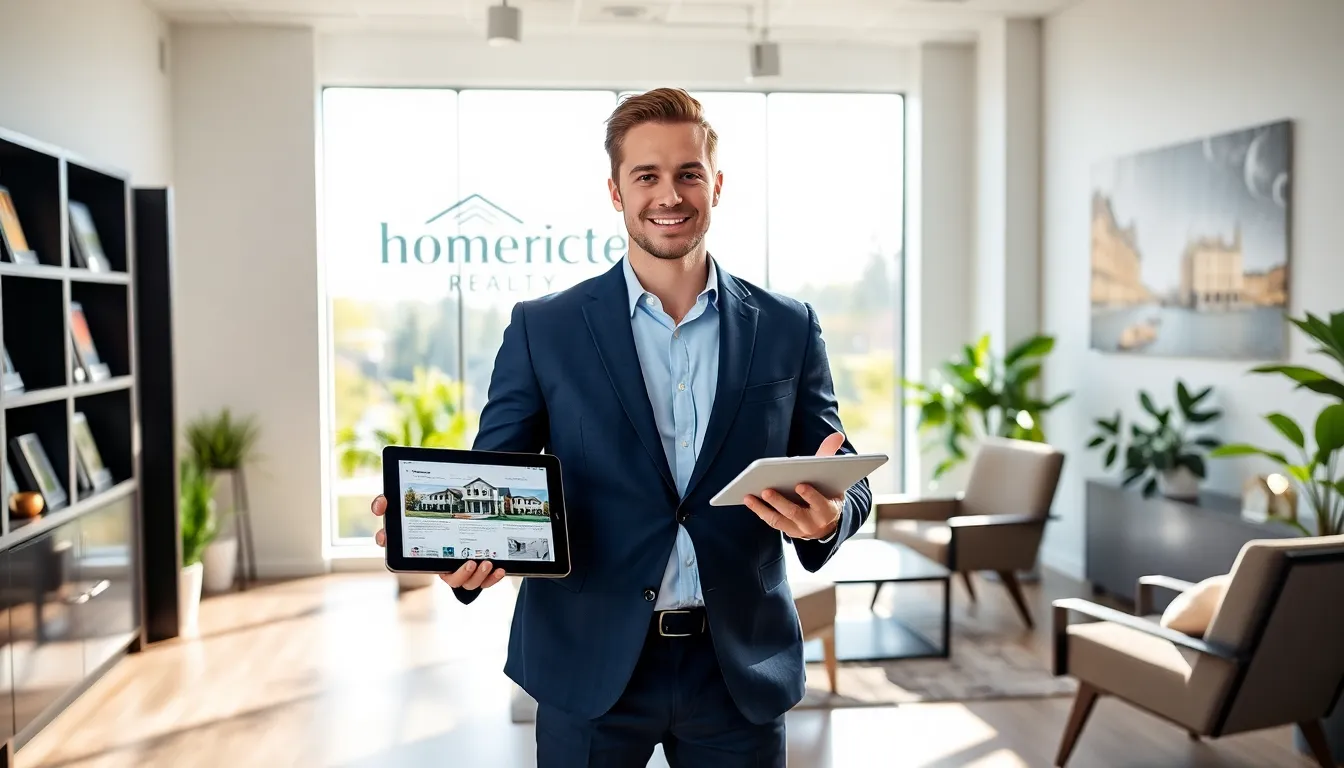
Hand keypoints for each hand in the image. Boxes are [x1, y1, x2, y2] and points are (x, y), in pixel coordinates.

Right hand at [371, 494, 508, 590]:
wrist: (461, 527)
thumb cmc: (436, 519)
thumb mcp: (417, 508)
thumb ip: (396, 502)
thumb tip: (380, 503)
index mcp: (417, 546)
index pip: (397, 549)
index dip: (394, 544)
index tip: (414, 546)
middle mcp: (436, 562)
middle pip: (446, 575)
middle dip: (459, 574)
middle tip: (470, 562)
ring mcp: (455, 570)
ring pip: (465, 582)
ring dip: (477, 575)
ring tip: (487, 562)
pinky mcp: (472, 573)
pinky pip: (482, 581)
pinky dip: (491, 578)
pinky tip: (499, 568)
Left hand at [742, 432, 845, 539]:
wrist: (826, 522)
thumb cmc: (826, 491)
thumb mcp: (830, 476)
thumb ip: (830, 456)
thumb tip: (837, 435)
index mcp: (829, 509)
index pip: (821, 503)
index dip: (811, 496)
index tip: (800, 485)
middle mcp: (814, 522)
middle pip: (795, 512)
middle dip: (781, 501)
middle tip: (767, 489)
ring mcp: (799, 528)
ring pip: (780, 519)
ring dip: (764, 507)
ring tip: (750, 495)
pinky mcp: (787, 529)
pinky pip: (771, 521)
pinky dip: (759, 510)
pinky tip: (748, 499)